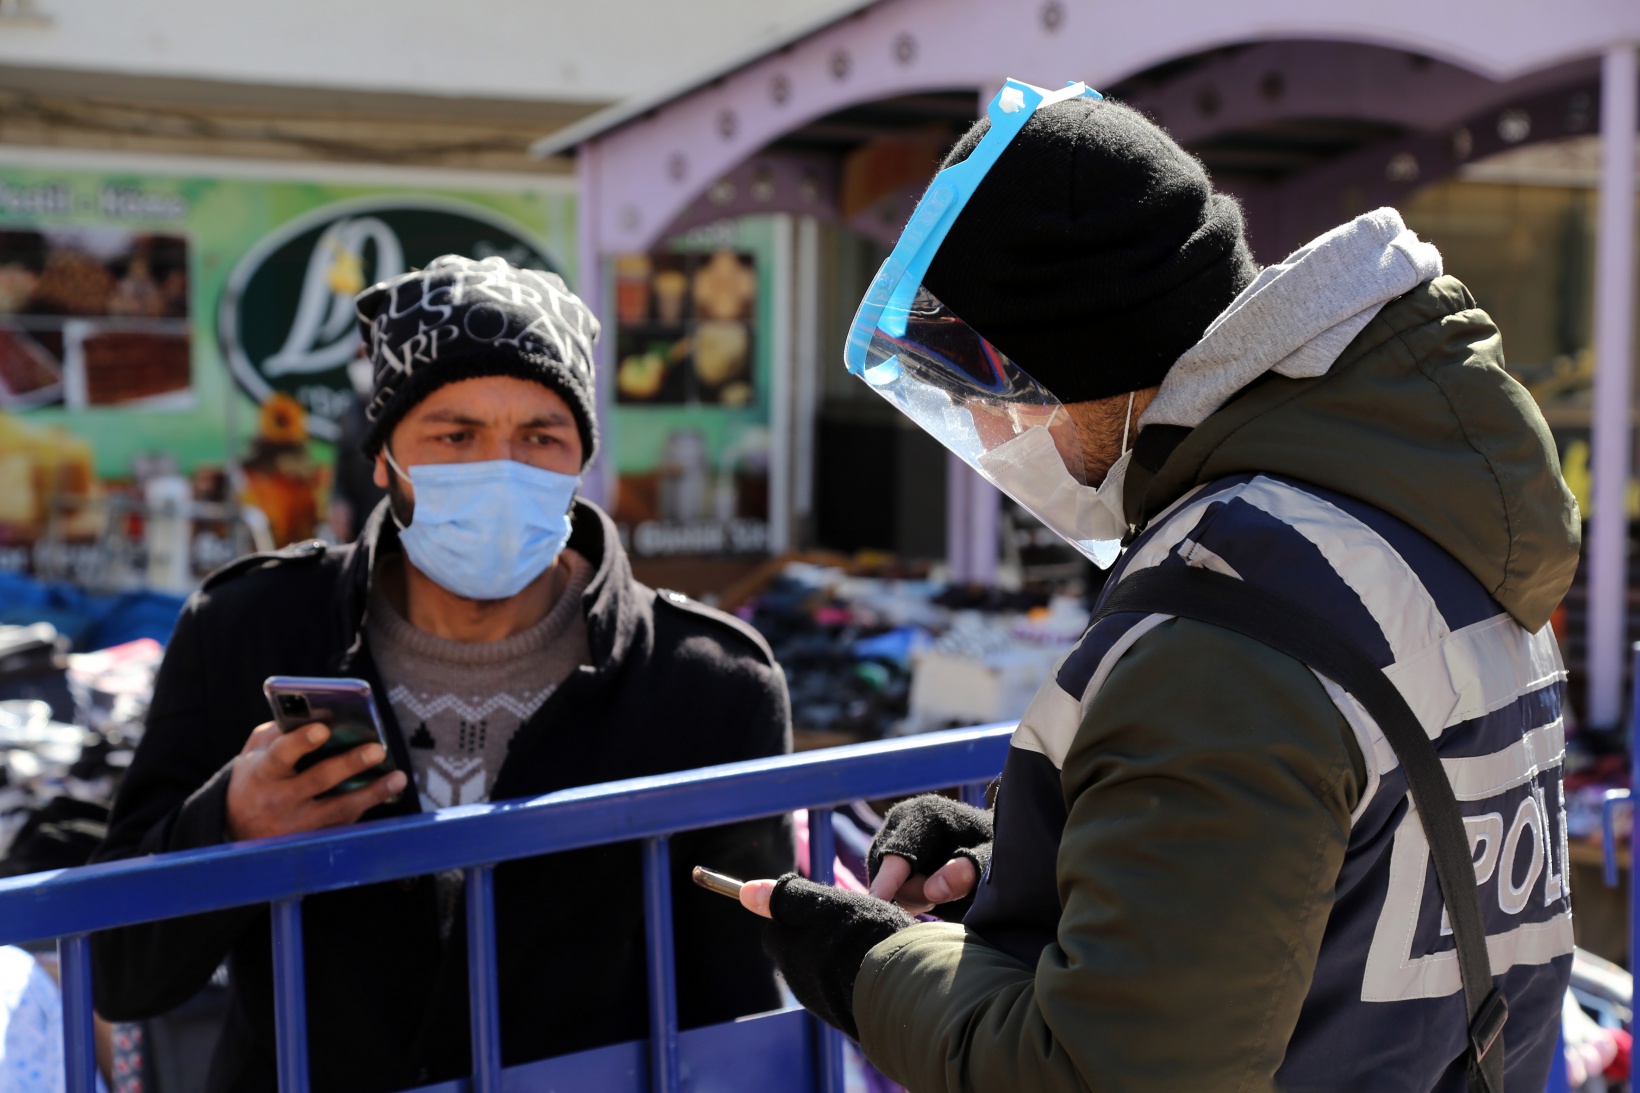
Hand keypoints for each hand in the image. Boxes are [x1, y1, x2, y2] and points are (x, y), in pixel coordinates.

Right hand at [225, 722, 407, 841]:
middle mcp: (278, 801)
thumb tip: (321, 714)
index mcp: (262, 772)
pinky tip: (388, 791)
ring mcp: (297, 825)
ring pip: (339, 809)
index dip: (301, 742)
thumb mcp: (256, 753)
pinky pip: (344, 822)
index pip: (281, 755)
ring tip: (398, 777)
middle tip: (377, 749)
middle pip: (317, 780)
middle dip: (349, 763)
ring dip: (372, 793)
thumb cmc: (257, 777)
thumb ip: (281, 732)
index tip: (323, 728)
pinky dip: (367, 806)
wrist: (240, 829)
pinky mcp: (313, 839)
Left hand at [743, 874, 913, 1039]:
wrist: (903, 989)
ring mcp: (823, 1004)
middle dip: (815, 939)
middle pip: (797, 953)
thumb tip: (745, 892)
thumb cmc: (862, 938)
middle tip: (848, 927)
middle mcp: (800, 983)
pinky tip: (875, 970)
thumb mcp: (824, 905)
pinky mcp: (846, 1019)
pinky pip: (841, 992)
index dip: (795, 915)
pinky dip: (851, 980)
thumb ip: (787, 898)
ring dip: (835, 959)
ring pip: (819, 972)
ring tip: (867, 947)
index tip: (822, 909)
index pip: (775, 931)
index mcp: (789, 953)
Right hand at [865, 794, 991, 917]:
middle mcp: (900, 819)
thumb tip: (934, 890)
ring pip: (882, 881)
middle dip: (914, 893)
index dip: (889, 878)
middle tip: (947, 898)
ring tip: (942, 892)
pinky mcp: (885, 850)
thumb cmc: (992, 850)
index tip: (878, 898)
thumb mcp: (990, 861)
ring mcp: (889, 834)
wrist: (988, 842)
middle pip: (886, 871)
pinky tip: (928, 892)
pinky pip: (883, 884)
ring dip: (911, 897)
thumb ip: (967, 872)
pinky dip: (905, 895)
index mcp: (925, 813)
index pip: (899, 850)